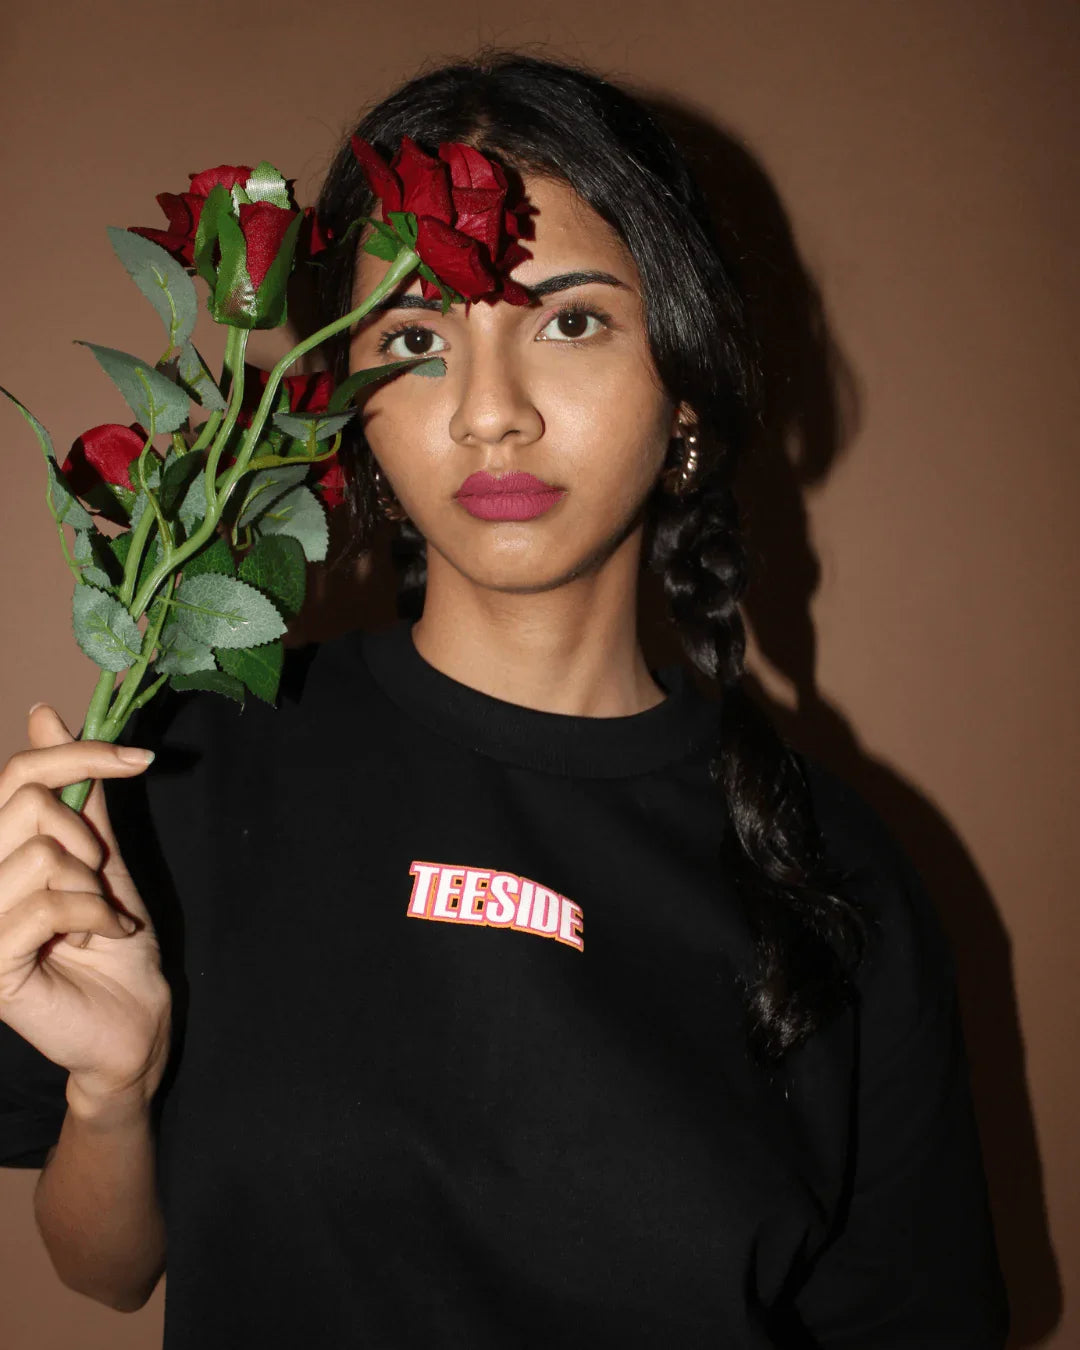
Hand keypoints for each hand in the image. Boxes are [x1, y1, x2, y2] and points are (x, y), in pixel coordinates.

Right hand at [0, 705, 171, 1105]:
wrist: (133, 1018)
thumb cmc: (115, 941)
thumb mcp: (101, 855)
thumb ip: (78, 795)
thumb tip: (45, 714)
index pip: (18, 774)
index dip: (80, 754)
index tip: (140, 757)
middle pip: (28, 802)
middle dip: (87, 836)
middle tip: (101, 879)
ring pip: (42, 854)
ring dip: (92, 887)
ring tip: (97, 920)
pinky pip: (48, 904)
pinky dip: (94, 916)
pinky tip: (99, 939)